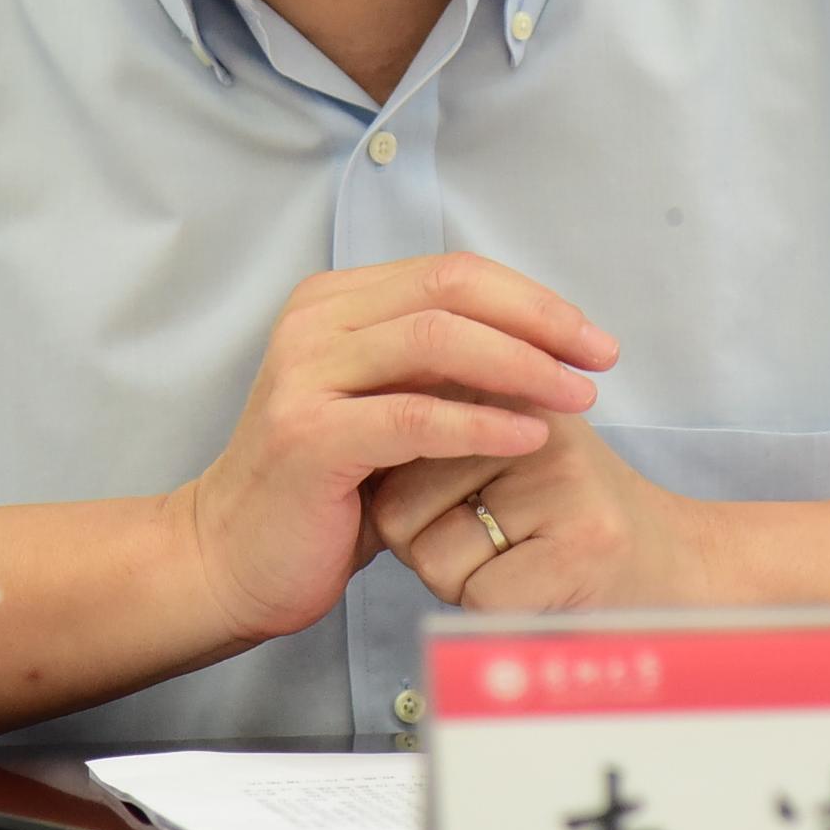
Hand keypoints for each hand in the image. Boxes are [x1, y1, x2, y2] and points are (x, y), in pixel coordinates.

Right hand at [180, 252, 617, 646]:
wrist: (229, 558)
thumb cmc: (321, 490)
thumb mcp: (383, 407)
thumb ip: (437, 370)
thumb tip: (540, 345)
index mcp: (335, 302)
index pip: (452, 271)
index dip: (531, 298)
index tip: (590, 337)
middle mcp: (315, 322)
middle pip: (450, 289)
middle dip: (540, 320)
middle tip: (600, 358)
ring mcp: (306, 374)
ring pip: (436, 340)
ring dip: (522, 365)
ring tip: (578, 397)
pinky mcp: (311, 436)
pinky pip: (416, 417)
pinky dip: (482, 422)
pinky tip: (531, 436)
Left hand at [365, 413, 722, 612]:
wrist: (676, 567)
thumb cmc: (571, 514)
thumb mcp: (509, 442)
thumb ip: (440, 421)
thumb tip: (349, 427)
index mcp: (511, 388)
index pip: (391, 442)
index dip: (400, 492)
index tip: (446, 500)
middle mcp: (536, 427)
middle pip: (396, 505)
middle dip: (423, 541)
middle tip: (494, 539)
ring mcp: (560, 488)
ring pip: (428, 556)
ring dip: (455, 581)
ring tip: (518, 561)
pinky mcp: (578, 550)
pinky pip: (474, 596)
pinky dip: (489, 612)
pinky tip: (537, 591)